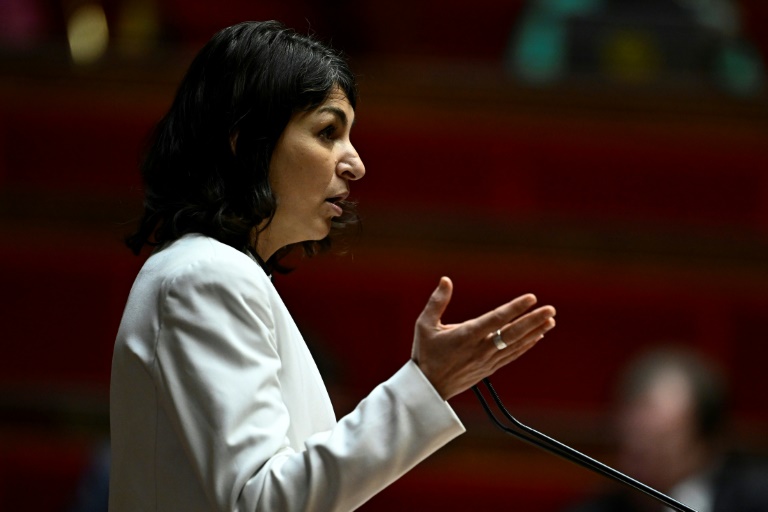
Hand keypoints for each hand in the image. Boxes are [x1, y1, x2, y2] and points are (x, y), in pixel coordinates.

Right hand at [411, 277, 555, 399]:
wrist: (429, 388)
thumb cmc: (425, 353)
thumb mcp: (424, 325)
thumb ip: (437, 302)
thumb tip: (446, 280)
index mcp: (466, 336)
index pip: (496, 319)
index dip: (514, 308)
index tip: (531, 298)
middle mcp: (480, 348)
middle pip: (513, 333)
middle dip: (533, 320)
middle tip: (551, 309)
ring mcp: (487, 360)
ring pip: (516, 345)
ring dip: (535, 332)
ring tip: (550, 320)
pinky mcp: (489, 369)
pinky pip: (512, 355)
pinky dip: (526, 346)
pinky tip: (537, 336)